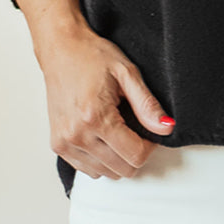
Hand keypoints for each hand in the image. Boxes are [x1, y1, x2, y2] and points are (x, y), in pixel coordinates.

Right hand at [36, 21, 175, 179]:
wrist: (61, 49)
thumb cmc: (92, 57)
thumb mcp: (127, 73)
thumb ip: (147, 105)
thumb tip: (166, 128)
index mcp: (95, 117)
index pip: (135, 155)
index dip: (150, 145)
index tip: (149, 129)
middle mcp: (76, 134)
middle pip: (122, 169)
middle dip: (135, 152)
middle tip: (133, 127)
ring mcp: (64, 142)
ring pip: (106, 173)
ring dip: (118, 158)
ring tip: (116, 128)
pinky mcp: (57, 145)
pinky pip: (88, 170)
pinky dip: (101, 160)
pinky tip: (102, 137)